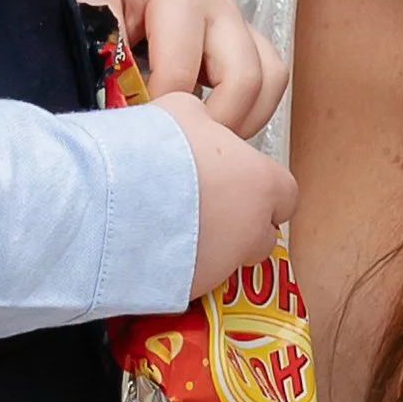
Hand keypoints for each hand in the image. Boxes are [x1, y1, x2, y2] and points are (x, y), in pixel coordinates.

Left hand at [70, 0, 289, 138]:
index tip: (132, 129)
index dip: (156, 113)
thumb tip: (117, 112)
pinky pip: (270, 73)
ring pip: (270, 79)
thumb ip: (101, 53)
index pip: (180, 77)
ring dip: (244, 117)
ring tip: (204, 137)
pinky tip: (217, 117)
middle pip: (245, 80)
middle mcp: (223, 8)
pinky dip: (254, 103)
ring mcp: (240, 20)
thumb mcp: (89, 1)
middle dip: (214, 124)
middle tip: (178, 146)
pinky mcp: (245, 33)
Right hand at [155, 91, 297, 301]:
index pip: (286, 194)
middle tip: (209, 206)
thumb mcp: (186, 112)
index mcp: (262, 183)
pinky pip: (195, 278)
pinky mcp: (193, 289)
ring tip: (176, 227)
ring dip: (214, 247)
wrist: (116, 198)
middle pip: (263, 234)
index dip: (263, 188)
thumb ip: (208, 124)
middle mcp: (253, 230)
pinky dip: (183, 266)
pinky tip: (155, 246)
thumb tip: (202, 125)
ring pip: (231, 260)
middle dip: (242, 223)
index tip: (241, 182)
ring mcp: (225, 264)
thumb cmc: (157, 149)